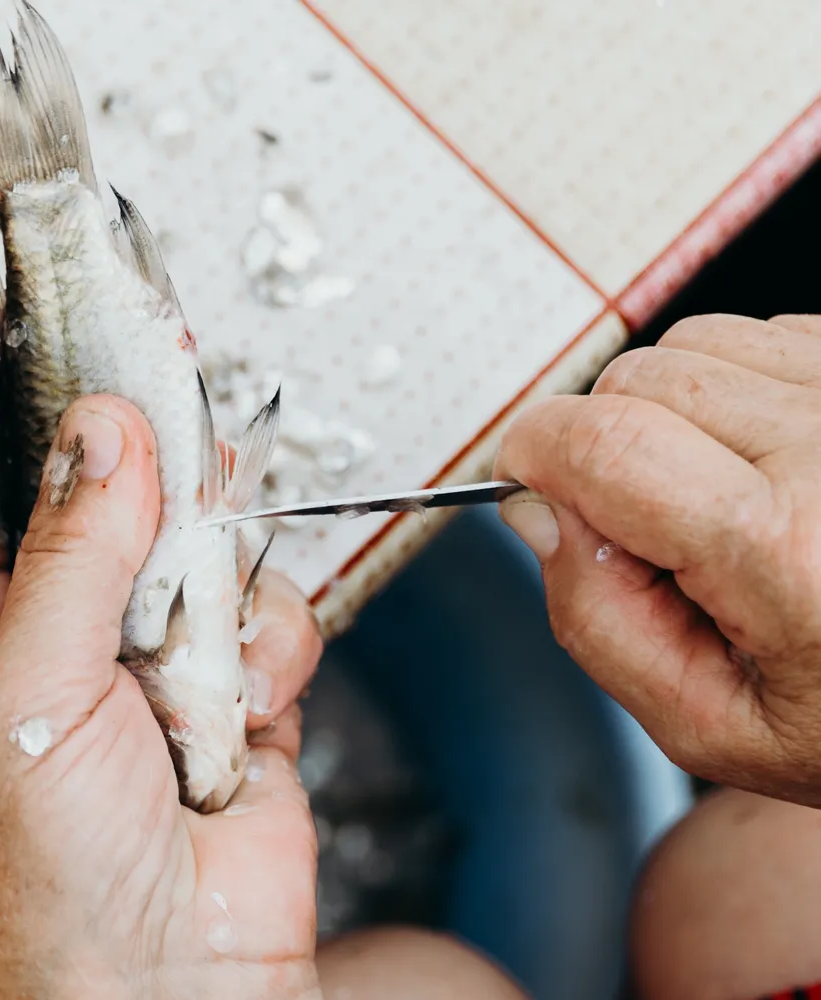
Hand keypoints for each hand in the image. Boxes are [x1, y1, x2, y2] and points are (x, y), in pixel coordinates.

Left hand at [0, 334, 326, 999]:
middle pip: (86, 499)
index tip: (13, 324)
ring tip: (195, 624)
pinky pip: (258, 620)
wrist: (174, 989)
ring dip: (203, 577)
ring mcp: (136, 667)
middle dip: (129, 463)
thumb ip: (72, 551)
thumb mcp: (29, 695)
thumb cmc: (50, 878)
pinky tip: (239, 711)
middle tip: (165, 388)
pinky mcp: (223, 697)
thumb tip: (102, 430)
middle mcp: (44, 642)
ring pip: (187, 548)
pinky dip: (262, 653)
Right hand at [495, 314, 820, 804]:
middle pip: (637, 379)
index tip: (531, 488)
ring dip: (674, 410)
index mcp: (788, 551)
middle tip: (658, 528)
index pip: (600, 442)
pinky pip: (763, 336)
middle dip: (606, 442)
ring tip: (726, 494)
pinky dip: (740, 392)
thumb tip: (537, 511)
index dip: (534, 455)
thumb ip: (595, 619)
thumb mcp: (709, 724)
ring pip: (693, 344)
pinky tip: (776, 464)